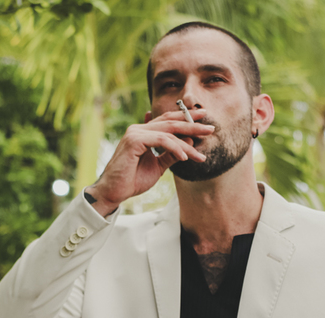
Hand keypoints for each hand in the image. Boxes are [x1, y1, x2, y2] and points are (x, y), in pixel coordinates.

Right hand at [85, 109, 213, 214]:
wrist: (114, 192)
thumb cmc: (132, 180)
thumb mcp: (158, 166)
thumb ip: (171, 154)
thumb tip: (189, 142)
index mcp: (143, 132)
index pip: (168, 121)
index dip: (186, 118)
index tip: (204, 120)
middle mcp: (138, 129)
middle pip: (170, 122)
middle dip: (192, 125)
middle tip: (210, 128)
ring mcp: (135, 133)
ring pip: (168, 131)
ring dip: (187, 141)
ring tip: (200, 153)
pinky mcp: (134, 140)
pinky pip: (162, 140)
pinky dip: (175, 148)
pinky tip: (185, 157)